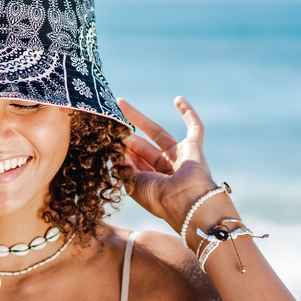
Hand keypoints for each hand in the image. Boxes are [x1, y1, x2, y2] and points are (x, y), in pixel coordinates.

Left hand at [118, 97, 217, 231]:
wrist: (185, 202)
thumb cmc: (158, 198)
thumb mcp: (132, 182)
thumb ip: (122, 165)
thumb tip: (112, 148)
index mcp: (151, 182)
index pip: (133, 161)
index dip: (120, 149)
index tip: (105, 137)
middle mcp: (165, 170)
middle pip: (142, 146)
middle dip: (126, 133)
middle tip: (109, 117)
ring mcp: (180, 157)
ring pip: (158, 132)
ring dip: (139, 118)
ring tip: (121, 104)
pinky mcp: (195, 147)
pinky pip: (195, 127)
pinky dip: (188, 112)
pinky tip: (177, 99)